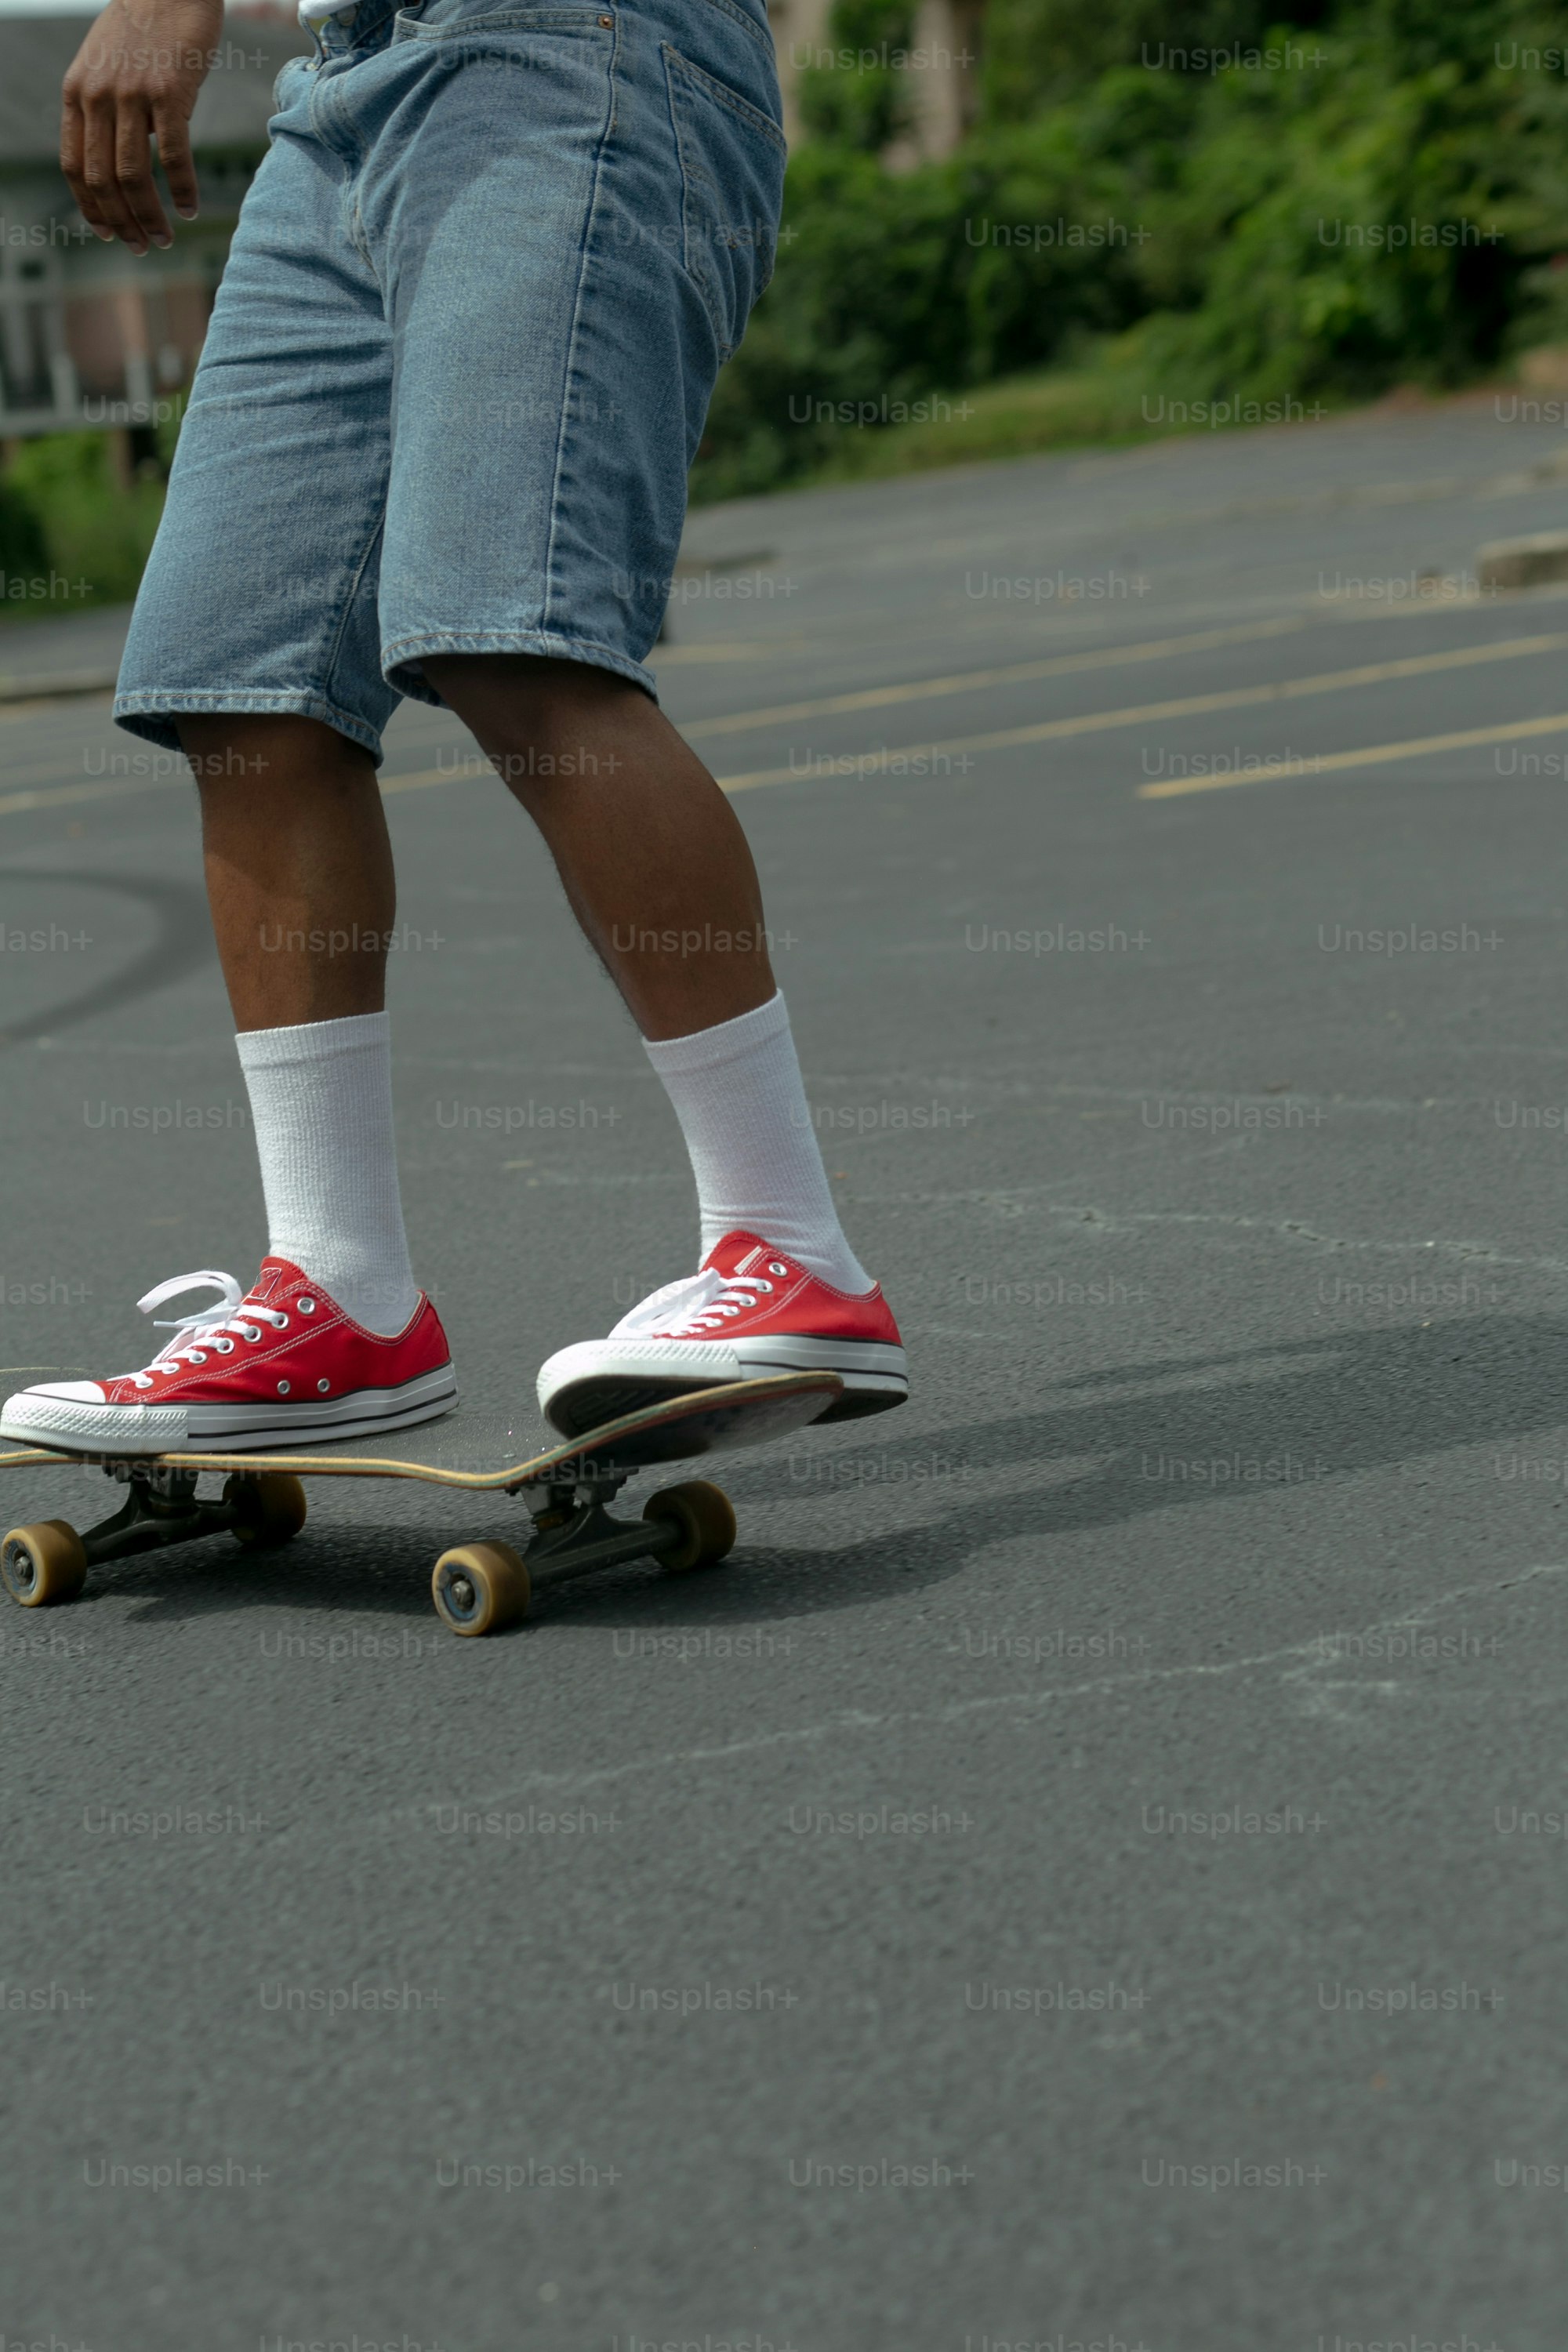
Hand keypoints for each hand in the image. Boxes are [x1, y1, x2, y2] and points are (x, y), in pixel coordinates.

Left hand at [61, 0, 226, 254]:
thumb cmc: (144, 29)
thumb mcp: (107, 67)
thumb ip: (107, 110)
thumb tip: (123, 162)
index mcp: (77, 92)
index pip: (74, 166)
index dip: (90, 208)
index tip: (108, 234)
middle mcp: (98, 95)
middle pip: (103, 180)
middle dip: (122, 223)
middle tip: (143, 246)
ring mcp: (132, 94)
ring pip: (133, 175)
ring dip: (150, 216)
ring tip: (165, 237)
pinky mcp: (169, 92)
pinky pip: (173, 157)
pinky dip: (183, 190)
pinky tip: (191, 209)